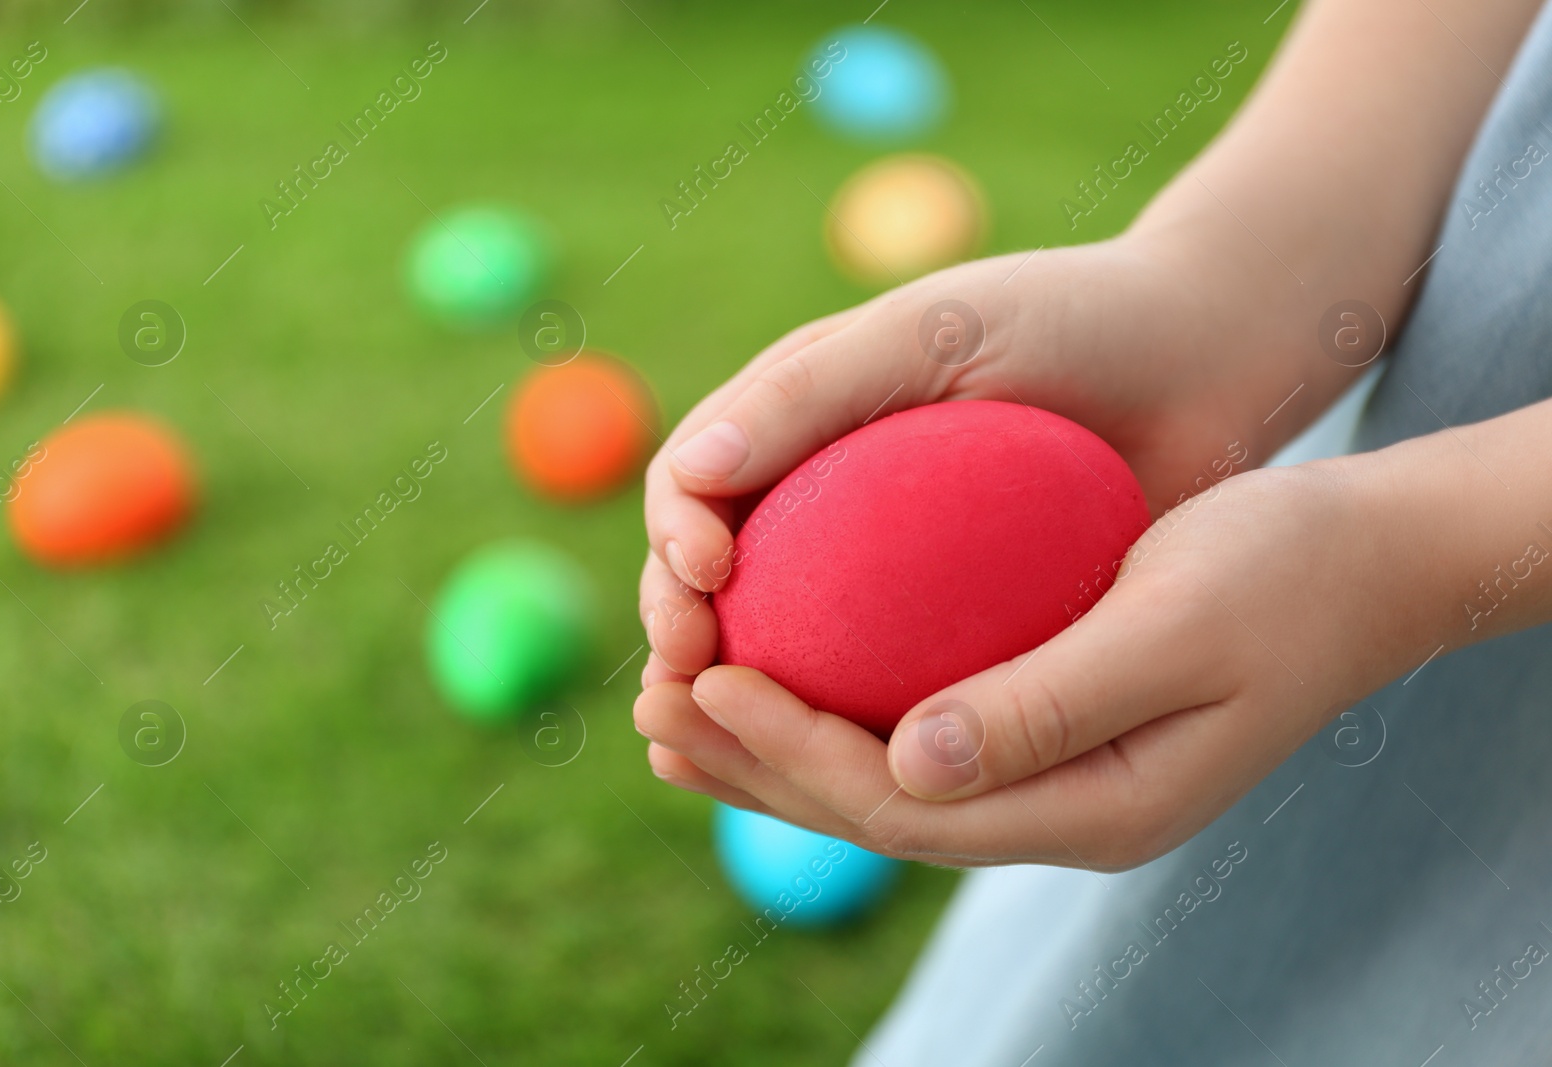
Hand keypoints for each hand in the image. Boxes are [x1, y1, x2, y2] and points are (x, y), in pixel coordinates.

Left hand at [635, 460, 1443, 868]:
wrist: (1364, 566)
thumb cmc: (1283, 572)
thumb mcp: (1177, 624)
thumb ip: (1047, 704)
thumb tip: (906, 761)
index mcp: (1096, 806)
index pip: (906, 805)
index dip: (794, 754)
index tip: (710, 681)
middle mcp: (1063, 813)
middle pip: (874, 812)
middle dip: (754, 767)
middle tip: (650, 707)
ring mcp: (1052, 779)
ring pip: (882, 783)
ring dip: (771, 751)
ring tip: (675, 705)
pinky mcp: (1043, 730)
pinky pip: (912, 738)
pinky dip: (830, 711)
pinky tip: (773, 667)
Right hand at [638, 236, 1287, 689]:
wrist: (1205, 359)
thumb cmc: (1071, 315)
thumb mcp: (934, 330)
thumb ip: (812, 393)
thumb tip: (692, 479)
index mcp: (795, 415)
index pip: (691, 487)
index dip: (672, 542)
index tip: (709, 585)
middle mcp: (822, 492)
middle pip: (715, 579)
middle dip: (682, 634)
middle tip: (689, 690)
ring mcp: (884, 563)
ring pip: (789, 643)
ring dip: (746, 702)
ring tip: (730, 752)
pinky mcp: (951, 620)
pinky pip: (884, 678)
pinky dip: (855, 721)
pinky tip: (858, 766)